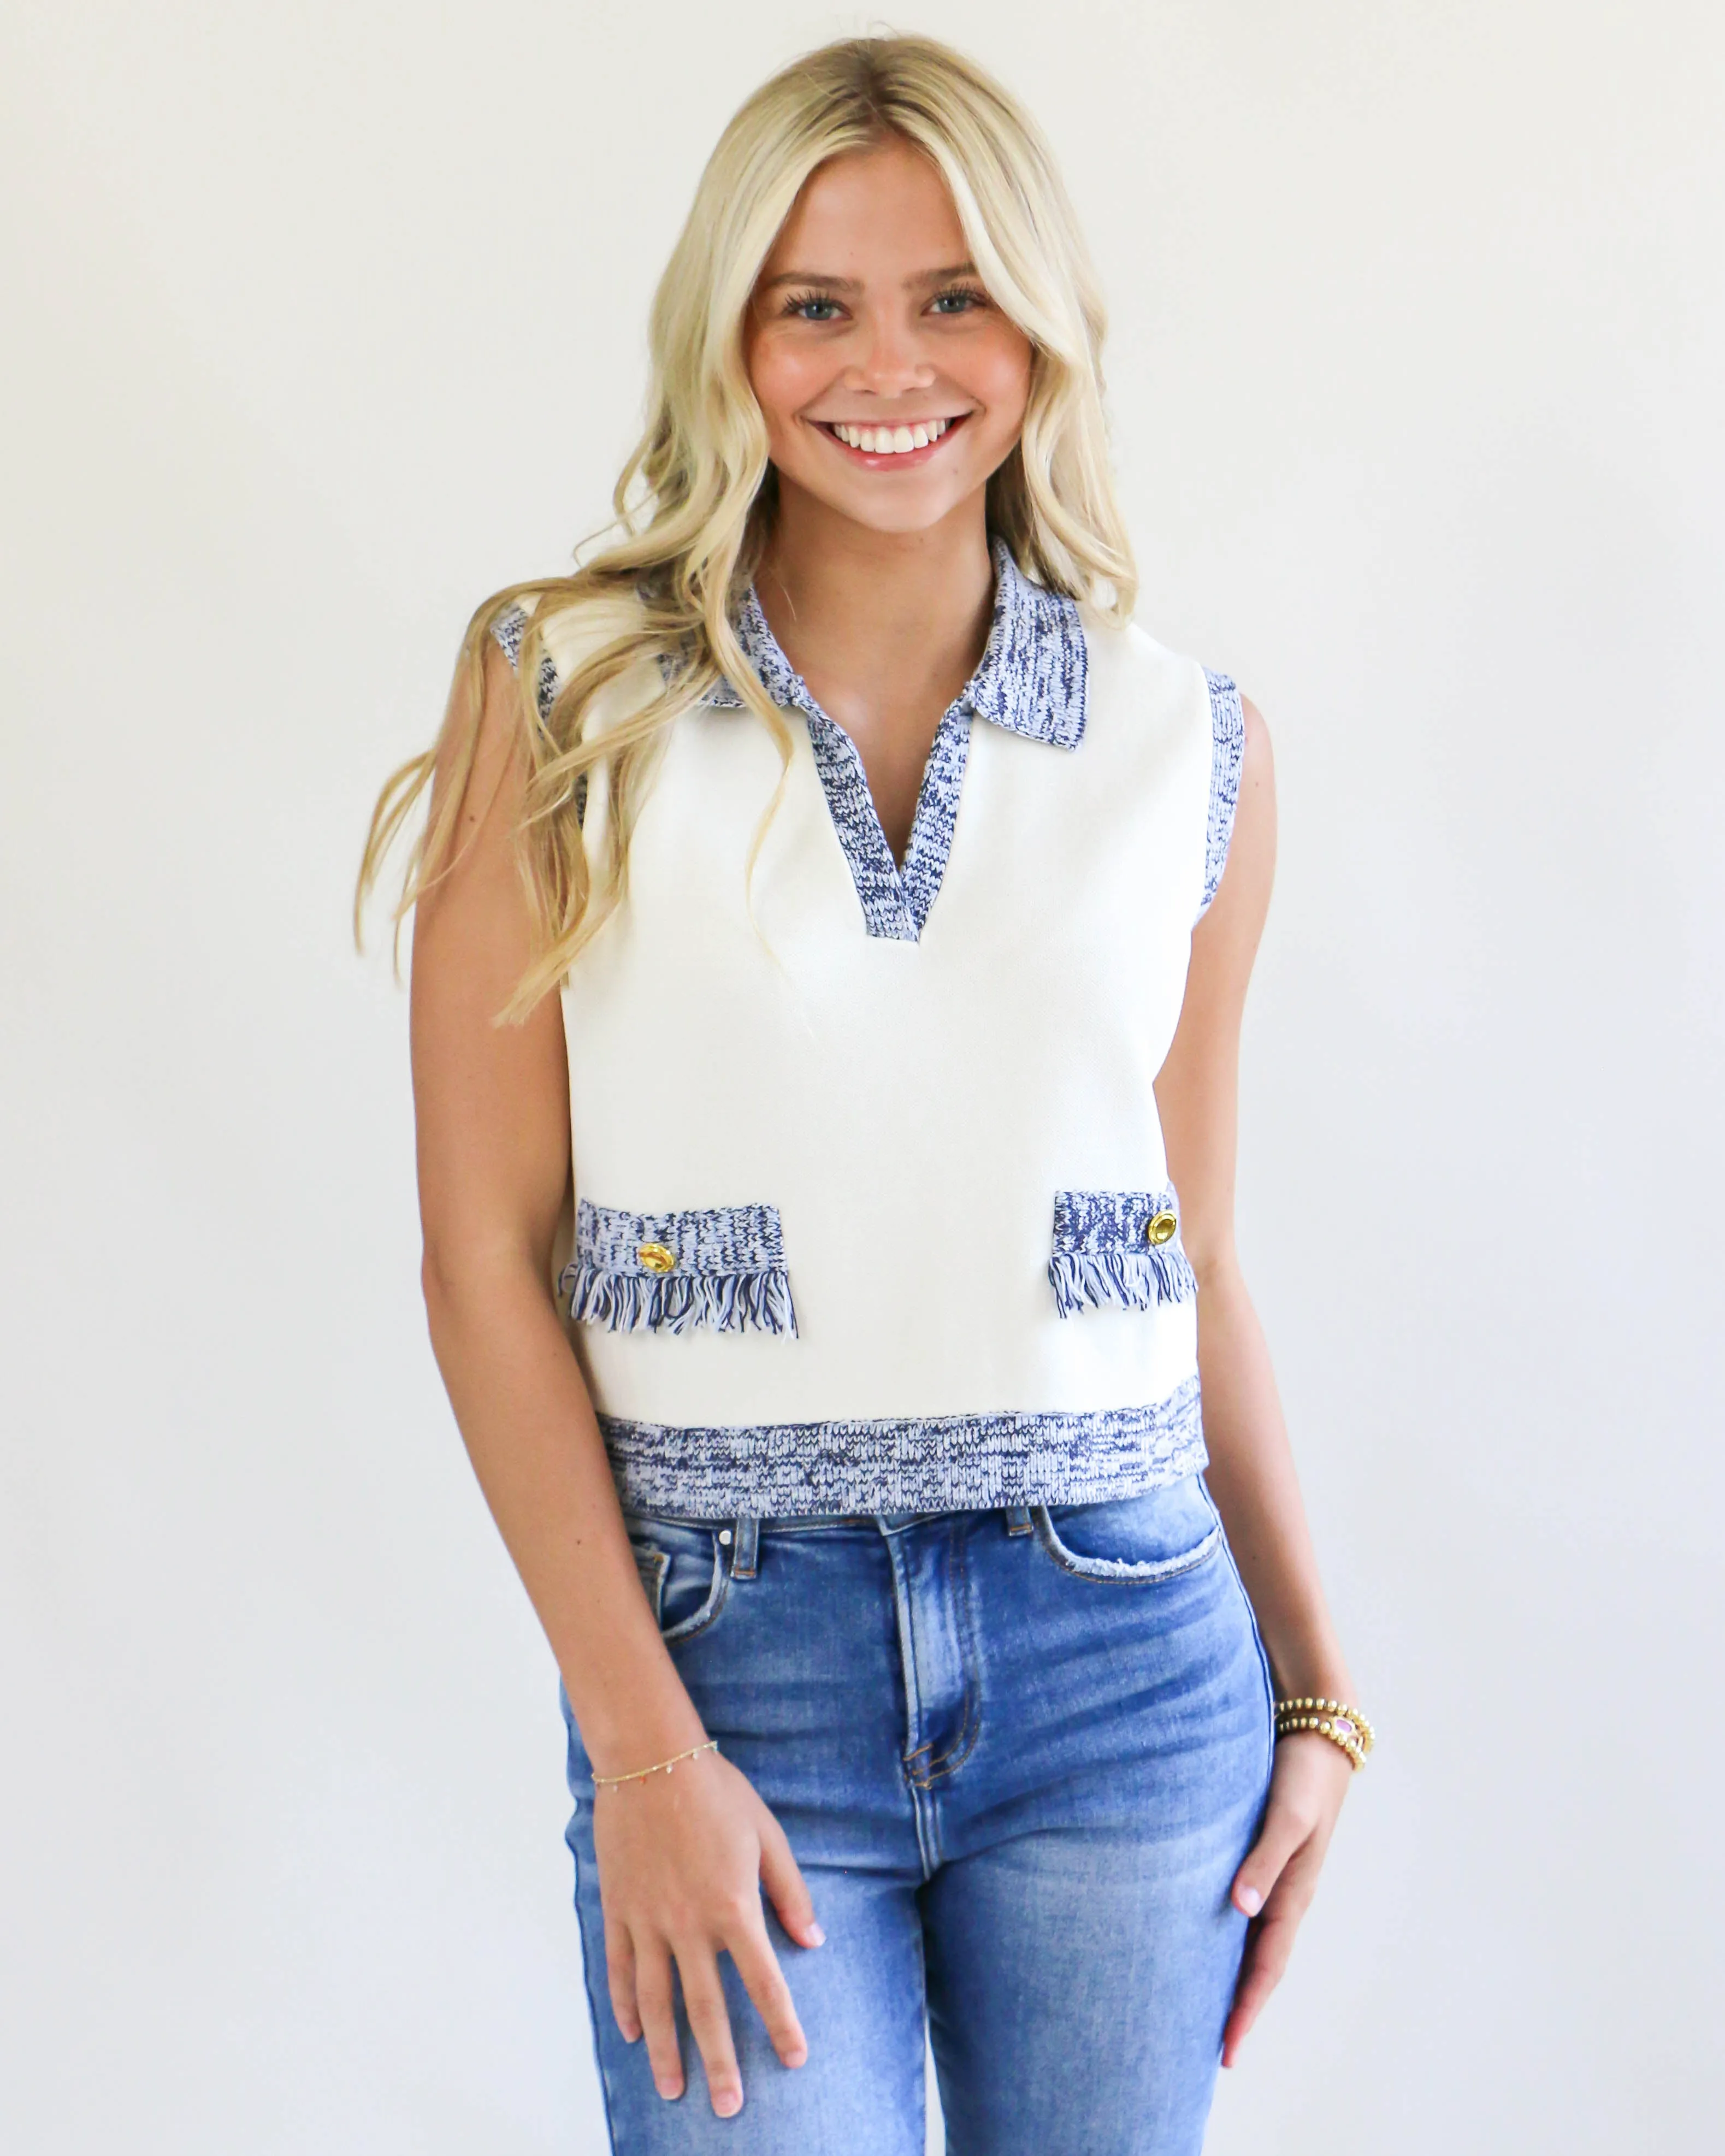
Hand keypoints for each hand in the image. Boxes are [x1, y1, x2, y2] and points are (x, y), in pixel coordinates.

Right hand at [592, 1749, 823, 2116]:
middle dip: (720, 2062)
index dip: (781, 2024)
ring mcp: (647, 1920)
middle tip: (729, 2108)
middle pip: (705, 2008)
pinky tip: (633, 2034)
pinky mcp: (618, 1909)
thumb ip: (790, 1892)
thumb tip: (813, 1941)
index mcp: (732, 1906)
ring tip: (673, 2091)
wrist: (650, 1759)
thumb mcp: (767, 1835)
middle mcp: (688, 1924)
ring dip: (665, 2050)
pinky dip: (625, 2005)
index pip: (763, 1980)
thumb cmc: (716, 1792)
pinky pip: (619, 1969)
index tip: (795, 2059)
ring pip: (656, 2001)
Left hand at [1221, 1732, 1352, 2065]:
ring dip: (1234, 1979)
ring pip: (1252, 1943)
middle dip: (1240, 2009)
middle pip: (1260, 1966)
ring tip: (1207, 2011)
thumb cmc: (1302, 1775)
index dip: (1246, 2009)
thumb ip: (1263, 1859)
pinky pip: (1246, 1913)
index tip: (1226, 2052)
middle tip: (1215, 2053)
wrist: (1319, 1732)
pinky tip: (1207, 1944)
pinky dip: (1229, 1939)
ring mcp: (1277, 1878)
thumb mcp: (1286, 1816)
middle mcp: (1285, 1894)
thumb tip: (1240, 1908)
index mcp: (1293, 1894)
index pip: (1266, 1967)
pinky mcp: (1264, 1856)